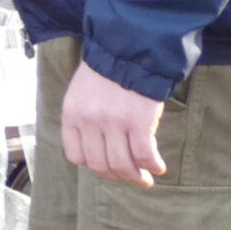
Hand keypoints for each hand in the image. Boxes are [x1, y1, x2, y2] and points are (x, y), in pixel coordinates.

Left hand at [62, 59, 167, 186]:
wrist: (128, 50)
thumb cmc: (106, 72)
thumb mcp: (81, 94)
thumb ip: (83, 120)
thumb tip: (97, 149)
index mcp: (71, 115)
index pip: (76, 156)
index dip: (93, 165)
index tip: (107, 167)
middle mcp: (89, 122)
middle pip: (100, 166)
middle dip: (117, 177)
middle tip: (132, 177)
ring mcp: (113, 123)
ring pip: (122, 165)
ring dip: (136, 178)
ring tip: (146, 179)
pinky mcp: (138, 122)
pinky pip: (144, 155)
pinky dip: (153, 165)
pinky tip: (158, 167)